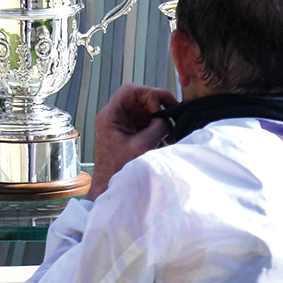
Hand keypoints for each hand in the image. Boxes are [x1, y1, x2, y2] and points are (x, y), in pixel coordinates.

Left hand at [87, 83, 176, 200]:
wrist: (111, 191)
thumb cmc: (120, 172)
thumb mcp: (142, 147)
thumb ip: (157, 128)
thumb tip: (167, 119)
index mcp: (109, 117)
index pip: (129, 91)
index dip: (148, 94)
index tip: (160, 108)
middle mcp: (114, 118)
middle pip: (139, 99)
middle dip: (158, 106)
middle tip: (172, 116)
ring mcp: (123, 126)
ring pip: (145, 111)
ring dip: (160, 119)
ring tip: (170, 133)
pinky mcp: (130, 135)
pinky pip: (146, 123)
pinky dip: (158, 129)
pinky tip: (166, 140)